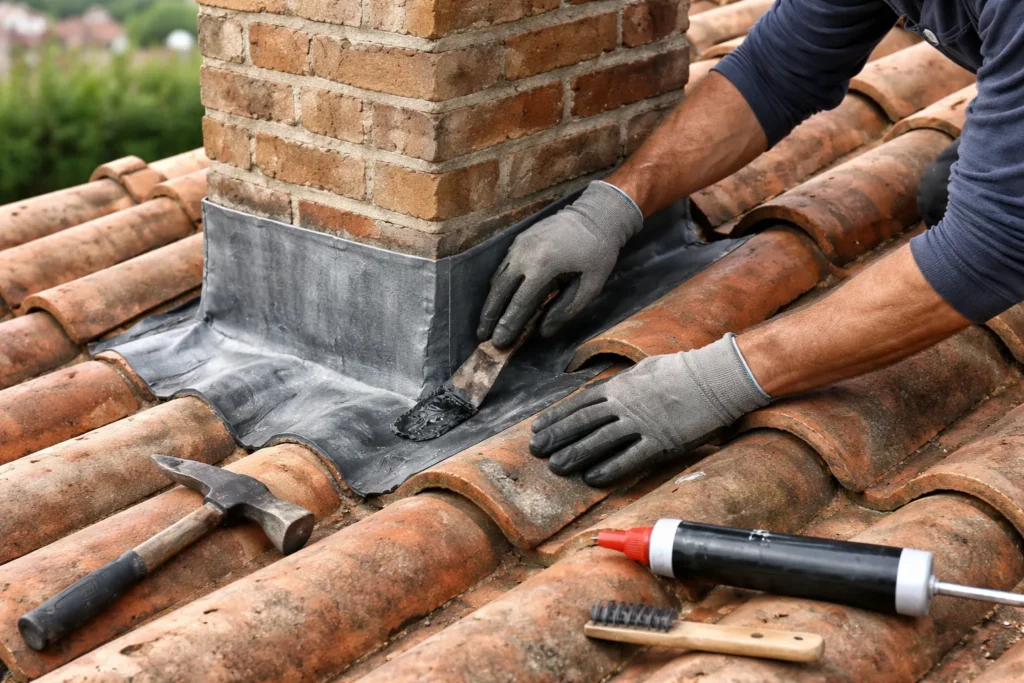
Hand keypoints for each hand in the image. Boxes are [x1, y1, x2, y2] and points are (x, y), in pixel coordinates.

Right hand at [477, 181, 642, 348]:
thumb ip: (566, 309)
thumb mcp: (591, 285)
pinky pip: (503, 267)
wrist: (596, 214)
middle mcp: (524, 254)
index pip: (520, 303)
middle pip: (500, 291)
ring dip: (491, 301)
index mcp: (544, 266)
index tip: (499, 342)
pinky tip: (498, 298)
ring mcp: (519, 245)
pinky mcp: (519, 240)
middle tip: (483, 336)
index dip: (508, 325)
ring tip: (486, 322)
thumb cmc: (598, 252)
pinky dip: (498, 285)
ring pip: (497, 278)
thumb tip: (542, 331)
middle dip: (490, 315)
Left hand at [530, 335, 770, 486]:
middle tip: (537, 451)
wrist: (716, 376)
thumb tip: (607, 390)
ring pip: (600, 440)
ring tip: (557, 466)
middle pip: (583, 422)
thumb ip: (624, 381)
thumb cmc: (683, 370)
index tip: (538, 428)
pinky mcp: (661, 440)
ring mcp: (642, 423)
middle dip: (557, 437)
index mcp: (621, 385)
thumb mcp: (646, 368)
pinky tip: (592, 478)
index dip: (556, 417)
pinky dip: (610, 468)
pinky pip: (630, 458)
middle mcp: (626, 404)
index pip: (579, 403)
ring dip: (576, 454)